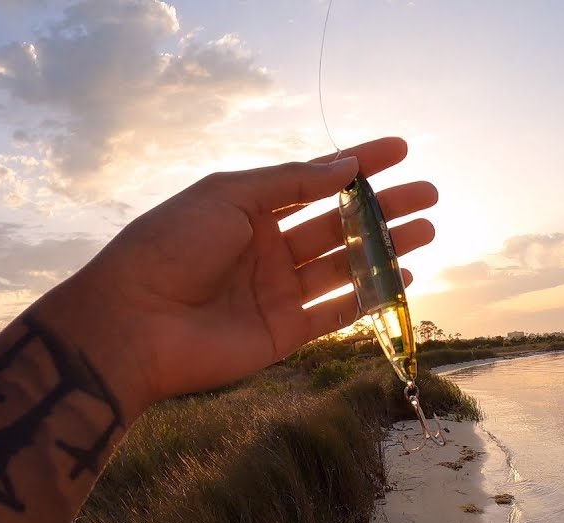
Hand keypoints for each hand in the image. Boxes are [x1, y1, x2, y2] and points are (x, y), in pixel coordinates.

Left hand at [36, 137, 437, 416]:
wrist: (134, 323)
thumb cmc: (171, 247)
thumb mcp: (228, 196)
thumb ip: (290, 183)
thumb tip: (345, 168)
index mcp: (250, 209)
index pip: (316, 180)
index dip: (359, 163)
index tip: (400, 150)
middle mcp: (269, 248)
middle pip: (340, 222)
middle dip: (385, 208)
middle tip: (429, 195)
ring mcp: (279, 290)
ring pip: (346, 264)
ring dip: (387, 246)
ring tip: (428, 230)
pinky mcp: (286, 331)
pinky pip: (339, 310)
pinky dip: (371, 295)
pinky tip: (402, 277)